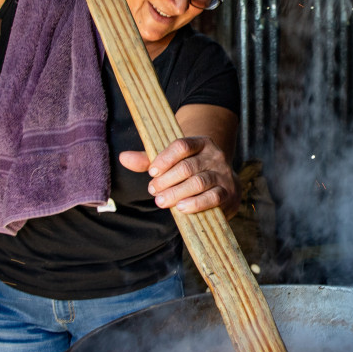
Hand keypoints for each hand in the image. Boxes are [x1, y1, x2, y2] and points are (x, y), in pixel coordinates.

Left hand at [119, 136, 239, 215]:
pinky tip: (181, 208)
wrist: (224, 183)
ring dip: (177, 193)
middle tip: (153, 190)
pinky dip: (195, 203)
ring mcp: (223, 174)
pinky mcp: (229, 193)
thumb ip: (149, 160)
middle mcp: (215, 156)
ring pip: (199, 182)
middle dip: (167, 180)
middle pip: (188, 166)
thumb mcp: (172, 162)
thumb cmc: (192, 171)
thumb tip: (123, 157)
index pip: (182, 146)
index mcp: (201, 143)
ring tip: (161, 201)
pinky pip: (213, 197)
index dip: (165, 158)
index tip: (151, 172)